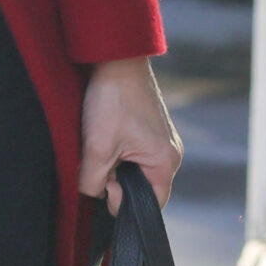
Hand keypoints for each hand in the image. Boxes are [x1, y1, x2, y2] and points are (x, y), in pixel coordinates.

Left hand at [78, 58, 182, 212]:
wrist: (117, 59)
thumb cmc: (113, 100)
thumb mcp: (97, 147)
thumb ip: (93, 181)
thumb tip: (94, 194)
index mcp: (166, 162)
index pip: (151, 205)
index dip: (123, 203)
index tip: (105, 181)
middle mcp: (171, 154)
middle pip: (142, 188)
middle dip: (117, 181)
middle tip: (99, 160)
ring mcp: (163, 141)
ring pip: (136, 170)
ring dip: (115, 165)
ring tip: (103, 144)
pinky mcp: (152, 130)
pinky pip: (136, 155)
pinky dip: (119, 152)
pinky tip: (107, 136)